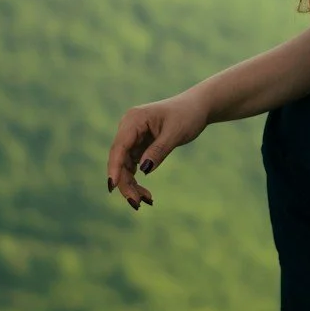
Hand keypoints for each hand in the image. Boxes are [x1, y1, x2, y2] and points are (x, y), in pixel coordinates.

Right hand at [106, 88, 210, 209]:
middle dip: (126, 183)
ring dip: (132, 185)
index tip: (112, 186)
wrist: (197, 107)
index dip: (114, 167)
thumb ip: (159, 150)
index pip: (119, 146)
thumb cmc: (187, 115)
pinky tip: (146, 194)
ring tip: (147, 201)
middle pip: (120, 159)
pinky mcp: (139, 145)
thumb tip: (143, 170)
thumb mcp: (175, 133)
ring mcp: (133, 137)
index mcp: (133, 119)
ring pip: (125, 166)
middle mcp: (128, 128)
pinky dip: (138, 180)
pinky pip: (133, 166)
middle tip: (137, 204)